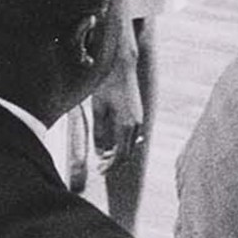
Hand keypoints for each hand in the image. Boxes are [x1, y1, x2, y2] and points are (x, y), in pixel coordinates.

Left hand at [90, 38, 143, 170]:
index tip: (100, 170)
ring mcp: (139, 119)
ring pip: (130, 145)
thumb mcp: (98, 110)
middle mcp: (136, 124)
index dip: (110, 165)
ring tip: (103, 156)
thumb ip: (99, 133)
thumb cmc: (108, 86)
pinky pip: (132, 136)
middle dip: (114, 162)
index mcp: (126, 125)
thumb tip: (100, 152)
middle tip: (100, 166)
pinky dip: (122, 143)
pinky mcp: (138, 114)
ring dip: (118, 153)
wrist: (122, 66)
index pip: (120, 155)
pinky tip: (111, 143)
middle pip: (127, 153)